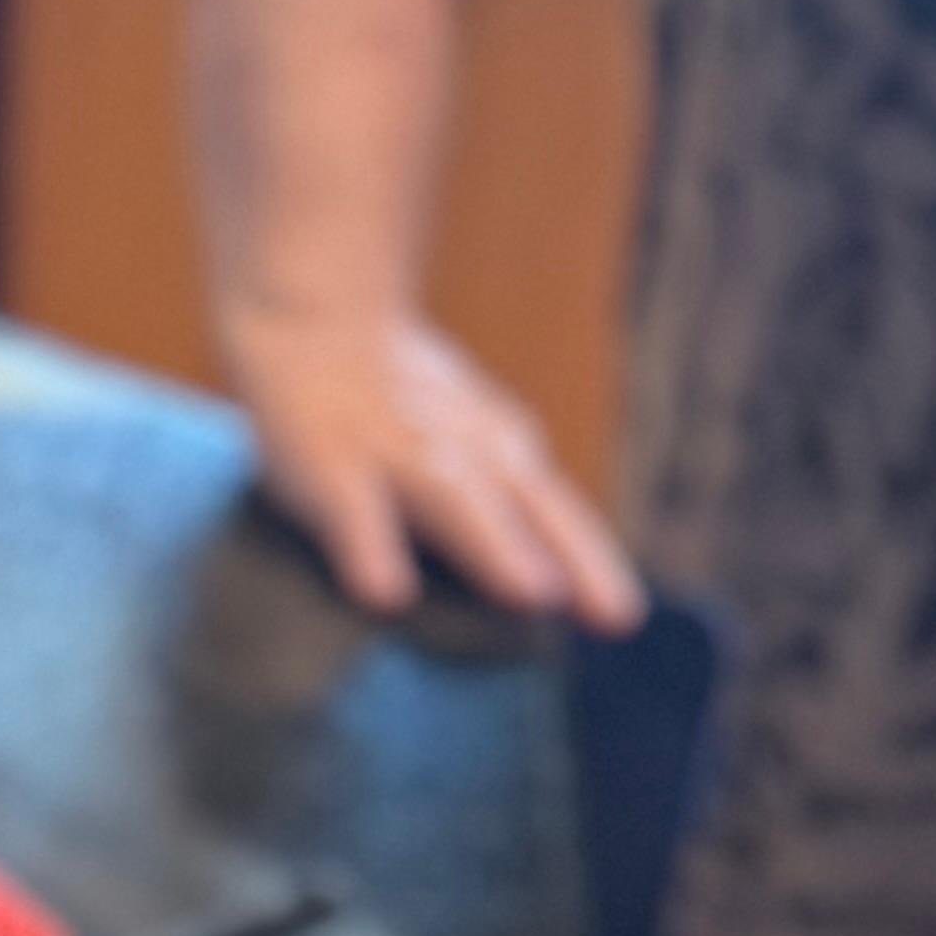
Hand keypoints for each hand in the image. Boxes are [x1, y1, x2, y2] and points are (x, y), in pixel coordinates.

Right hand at [217, 297, 643, 629]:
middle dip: (574, 556)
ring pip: (456, 498)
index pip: (555, 510)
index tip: (621, 620)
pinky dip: (373, 550)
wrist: (313, 315)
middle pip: (530, 504)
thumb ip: (503, 501)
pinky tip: (388, 596)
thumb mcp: (462, 439)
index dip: (593, 562)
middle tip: (614, 615)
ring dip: (498, 544)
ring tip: (533, 595)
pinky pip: (355, 512)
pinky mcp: (330, 465)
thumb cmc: (395, 400)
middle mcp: (460, 448)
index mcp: (495, 449)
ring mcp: (396, 452)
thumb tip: (552, 586)